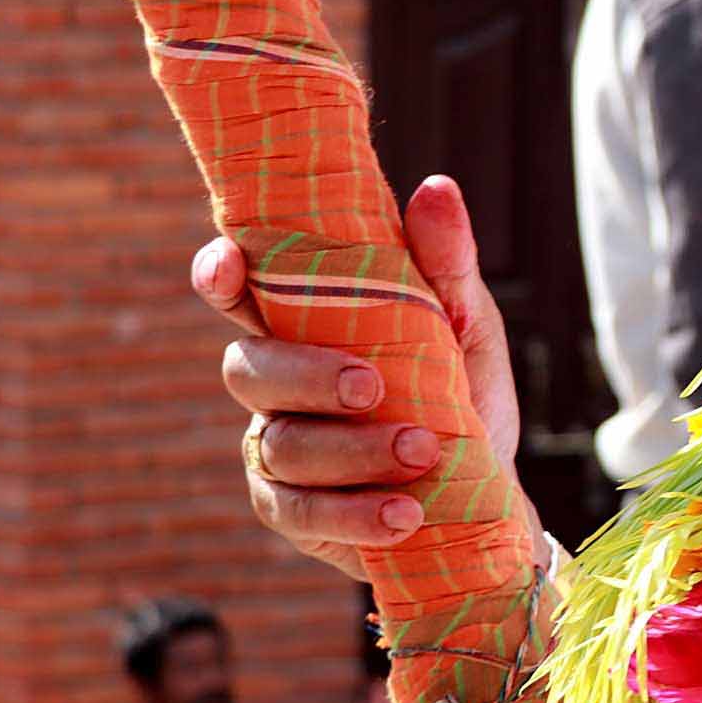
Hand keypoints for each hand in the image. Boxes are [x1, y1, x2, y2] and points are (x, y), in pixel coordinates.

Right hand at [195, 175, 527, 581]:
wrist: (482, 493)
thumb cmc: (460, 392)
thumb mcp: (465, 324)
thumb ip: (446, 264)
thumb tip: (437, 188)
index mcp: (304, 323)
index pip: (241, 291)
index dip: (219, 274)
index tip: (227, 264)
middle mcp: (276, 383)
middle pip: (247, 370)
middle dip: (307, 377)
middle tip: (372, 386)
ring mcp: (277, 448)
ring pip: (282, 445)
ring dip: (352, 450)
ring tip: (423, 450)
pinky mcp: (291, 512)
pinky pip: (299, 513)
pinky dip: (353, 514)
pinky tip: (403, 513)